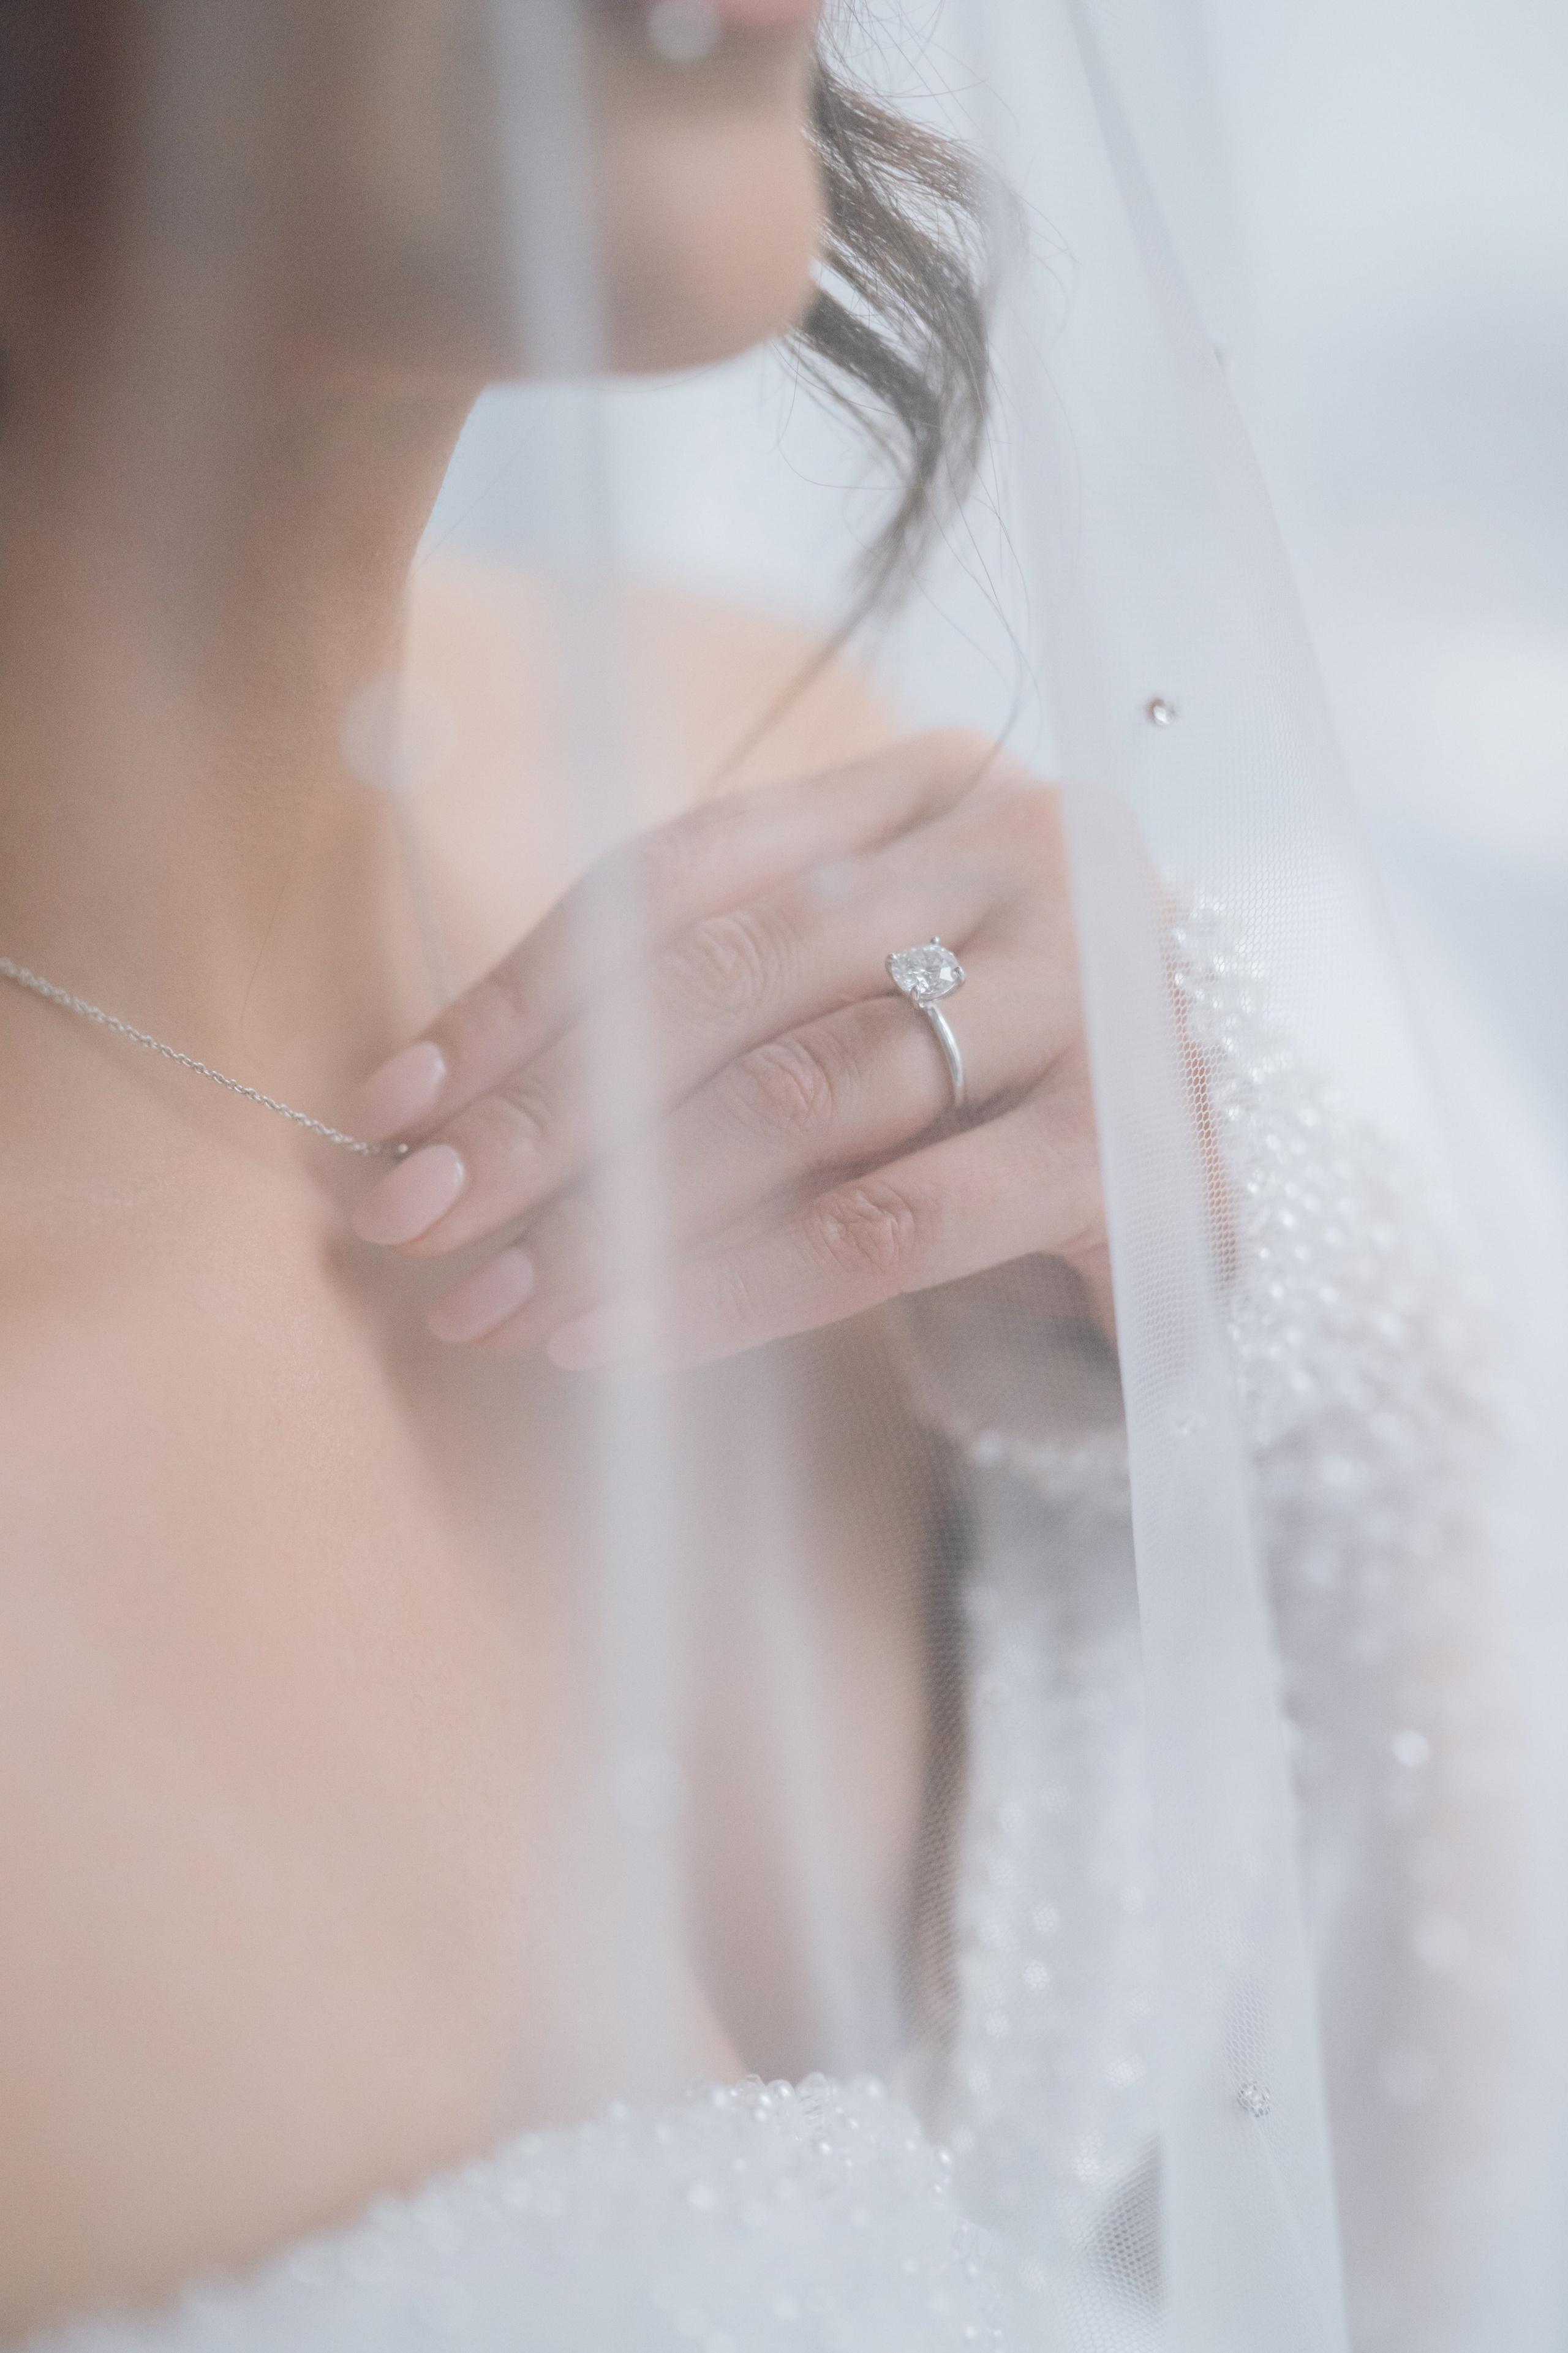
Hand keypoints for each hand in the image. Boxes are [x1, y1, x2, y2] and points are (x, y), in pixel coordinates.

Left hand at [347, 731, 1109, 1369]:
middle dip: (547, 1108)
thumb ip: (710, 1003)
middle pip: (728, 978)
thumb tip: (444, 1106)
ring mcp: (1095, 993)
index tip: (391, 1107)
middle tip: (414, 1216)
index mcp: (932, 788)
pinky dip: (737, 1285)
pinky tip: (621, 1341)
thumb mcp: (863, 995)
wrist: (1230, 1175)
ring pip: (803, 1099)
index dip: (518, 990)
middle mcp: (1027, 855)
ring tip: (496, 1302)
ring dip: (622, 1213)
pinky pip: (887, 1223)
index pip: (682, 872)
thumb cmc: (993, 1078)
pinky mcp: (1132, 1151)